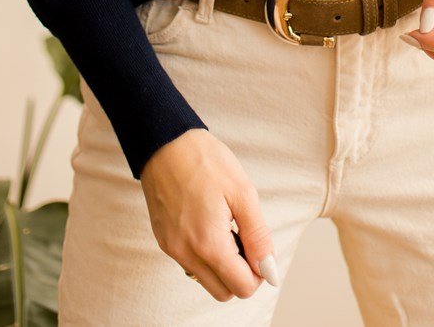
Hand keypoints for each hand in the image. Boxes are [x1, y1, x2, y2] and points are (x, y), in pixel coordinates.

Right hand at [140, 128, 278, 300]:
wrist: (165, 141)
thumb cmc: (206, 161)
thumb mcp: (242, 193)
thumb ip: (258, 237)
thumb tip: (269, 271)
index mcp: (208, 244)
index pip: (242, 287)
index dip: (259, 270)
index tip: (258, 243)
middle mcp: (185, 253)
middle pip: (223, 292)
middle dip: (240, 273)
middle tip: (243, 236)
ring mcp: (171, 248)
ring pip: (206, 280)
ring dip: (222, 266)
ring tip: (226, 227)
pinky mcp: (163, 239)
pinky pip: (190, 264)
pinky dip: (205, 255)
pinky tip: (209, 224)